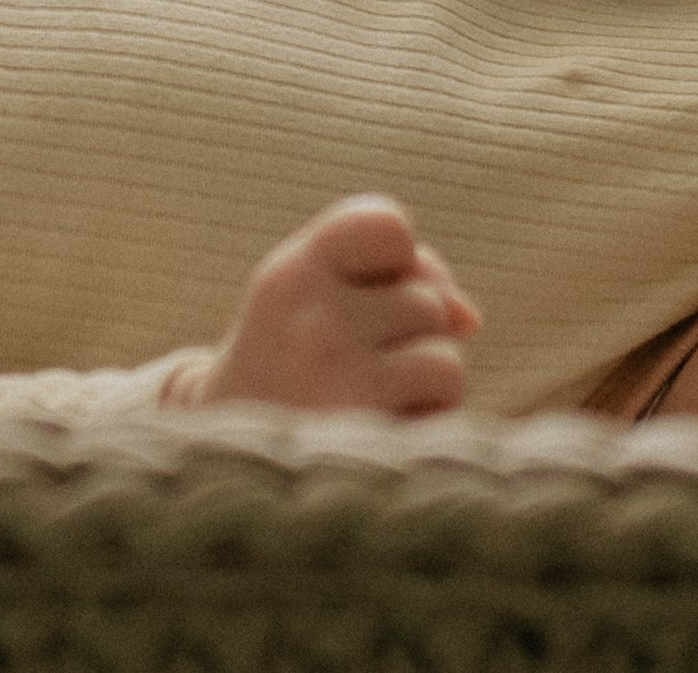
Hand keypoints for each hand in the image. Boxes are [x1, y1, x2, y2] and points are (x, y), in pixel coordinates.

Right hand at [163, 195, 477, 416]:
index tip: (368, 291)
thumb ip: (393, 282)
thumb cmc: (291, 371)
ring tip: (368, 401)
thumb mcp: (314, 304)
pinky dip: (429, 416)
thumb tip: (469, 319)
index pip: (386, 225)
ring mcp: (338, 376)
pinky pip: (445, 397)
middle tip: (350, 366)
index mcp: (290, 276)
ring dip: (425, 380)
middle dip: (410, 333)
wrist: (228, 472)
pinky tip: (381, 430)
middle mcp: (309, 319)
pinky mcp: (370, 430)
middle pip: (425, 296)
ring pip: (444, 351)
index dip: (400, 257)